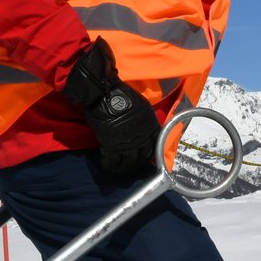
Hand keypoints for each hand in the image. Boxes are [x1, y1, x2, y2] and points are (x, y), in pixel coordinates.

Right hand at [61, 38, 159, 177]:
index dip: (152, 152)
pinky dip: (110, 165)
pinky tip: (107, 165)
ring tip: (119, 168)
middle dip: (138, 162)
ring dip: (124, 167)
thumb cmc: (121, 95)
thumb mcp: (141, 106)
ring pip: (128, 162)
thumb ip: (144, 120)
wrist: (104, 92)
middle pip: (143, 156)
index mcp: (150, 124)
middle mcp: (141, 135)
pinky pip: (112, 161)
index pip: (157, 144)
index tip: (147, 156)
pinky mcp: (111, 145)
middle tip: (132, 164)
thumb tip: (144, 129)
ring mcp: (126, 142)